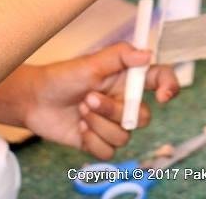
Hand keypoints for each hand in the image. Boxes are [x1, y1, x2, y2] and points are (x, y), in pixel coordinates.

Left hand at [25, 42, 178, 158]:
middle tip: (90, 99)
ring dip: (99, 124)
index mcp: (128, 78)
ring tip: (81, 109)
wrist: (35, 100)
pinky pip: (109, 151)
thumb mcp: (91, 62)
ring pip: (125, 135)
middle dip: (115, 111)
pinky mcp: (99, 141)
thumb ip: (121, 56)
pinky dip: (93, 140)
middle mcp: (124, 100)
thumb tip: (148, 54)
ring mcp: (112, 122)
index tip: (162, 96)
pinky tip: (79, 127)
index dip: (170, 86)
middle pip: (143, 116)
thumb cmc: (63, 76)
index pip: (160, 79)